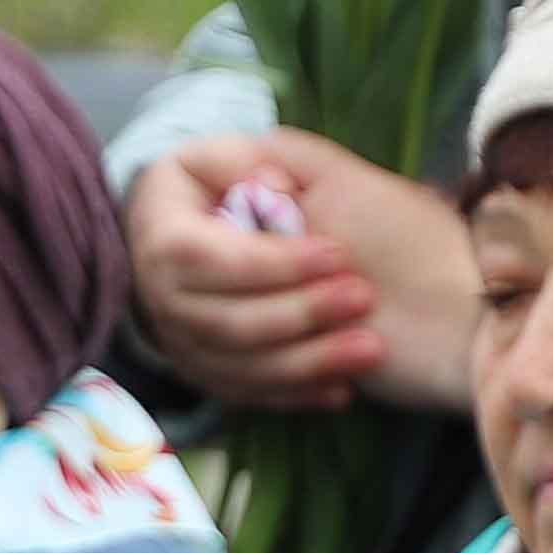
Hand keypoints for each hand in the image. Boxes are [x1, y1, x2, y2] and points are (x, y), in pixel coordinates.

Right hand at [125, 133, 476, 414]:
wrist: (394, 264)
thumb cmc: (341, 207)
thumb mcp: (320, 168)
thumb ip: (285, 160)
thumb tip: (265, 183)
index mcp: (168, 211)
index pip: (202, 251)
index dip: (270, 261)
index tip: (336, 255)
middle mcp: (159, 275)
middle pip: (217, 316)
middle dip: (296, 312)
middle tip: (362, 297)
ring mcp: (180, 328)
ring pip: (233, 360)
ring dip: (304, 358)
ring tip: (369, 348)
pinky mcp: (212, 369)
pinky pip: (243, 391)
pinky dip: (294, 390)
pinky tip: (342, 386)